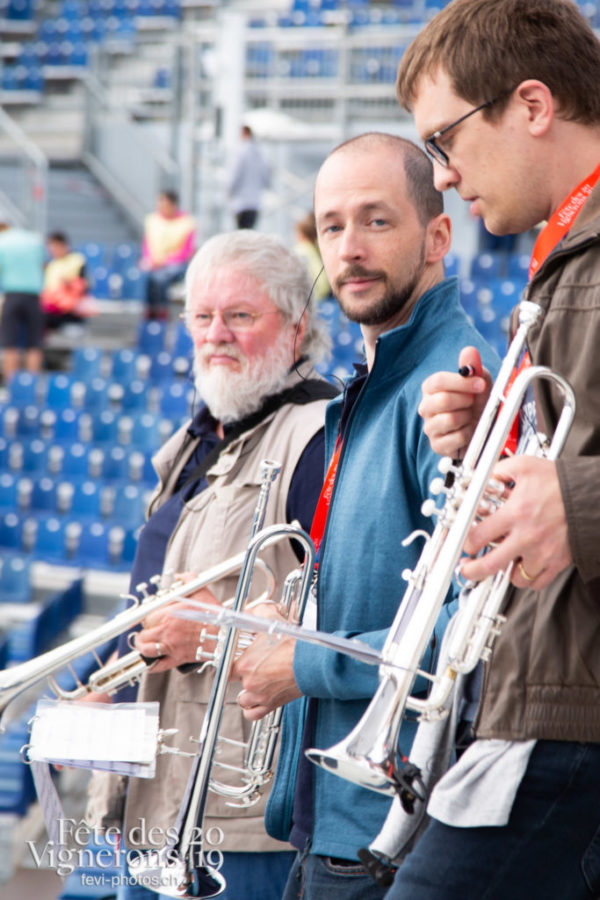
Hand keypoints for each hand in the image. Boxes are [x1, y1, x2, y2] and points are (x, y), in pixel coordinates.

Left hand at [134, 584, 220, 672]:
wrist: (224, 636)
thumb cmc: (214, 616)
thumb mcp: (202, 591)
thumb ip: (189, 579)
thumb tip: (180, 576)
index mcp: (169, 615)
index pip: (147, 616)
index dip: (149, 615)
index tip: (153, 615)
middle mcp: (166, 631)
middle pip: (144, 631)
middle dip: (145, 629)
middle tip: (150, 627)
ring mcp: (170, 647)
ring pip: (145, 648)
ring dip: (142, 645)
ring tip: (144, 642)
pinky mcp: (176, 659)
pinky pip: (157, 665)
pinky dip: (150, 664)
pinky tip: (150, 660)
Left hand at [232, 606, 300, 720]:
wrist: (310, 663)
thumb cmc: (294, 647)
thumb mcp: (272, 622)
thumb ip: (257, 614)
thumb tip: (251, 610)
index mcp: (245, 664)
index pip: (226, 667)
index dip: (231, 662)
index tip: (236, 659)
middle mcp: (250, 682)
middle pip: (236, 681)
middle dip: (244, 674)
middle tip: (254, 667)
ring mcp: (259, 695)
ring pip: (243, 699)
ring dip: (246, 693)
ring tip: (256, 684)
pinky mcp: (271, 704)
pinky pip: (252, 714)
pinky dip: (252, 709)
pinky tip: (257, 700)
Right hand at [419, 347, 491, 457]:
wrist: (483, 431)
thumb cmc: (478, 405)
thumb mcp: (480, 383)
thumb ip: (473, 367)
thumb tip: (469, 351)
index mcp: (432, 389)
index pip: (437, 381)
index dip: (461, 382)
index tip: (480, 384)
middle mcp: (426, 407)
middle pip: (442, 400)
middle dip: (465, 401)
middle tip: (474, 402)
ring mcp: (430, 427)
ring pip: (448, 419)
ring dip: (467, 418)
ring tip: (470, 418)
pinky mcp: (437, 445)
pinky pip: (455, 438)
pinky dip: (467, 435)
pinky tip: (469, 432)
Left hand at [460, 456, 570, 589]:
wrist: (592, 495)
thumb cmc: (561, 481)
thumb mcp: (525, 466)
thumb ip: (499, 471)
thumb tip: (482, 476)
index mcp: (515, 513)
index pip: (478, 536)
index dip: (466, 542)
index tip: (465, 543)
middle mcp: (527, 536)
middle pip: (490, 565)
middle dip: (472, 571)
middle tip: (467, 569)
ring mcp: (543, 552)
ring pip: (515, 578)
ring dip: (505, 573)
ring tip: (501, 564)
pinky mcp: (558, 562)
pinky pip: (538, 583)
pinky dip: (529, 579)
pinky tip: (524, 567)